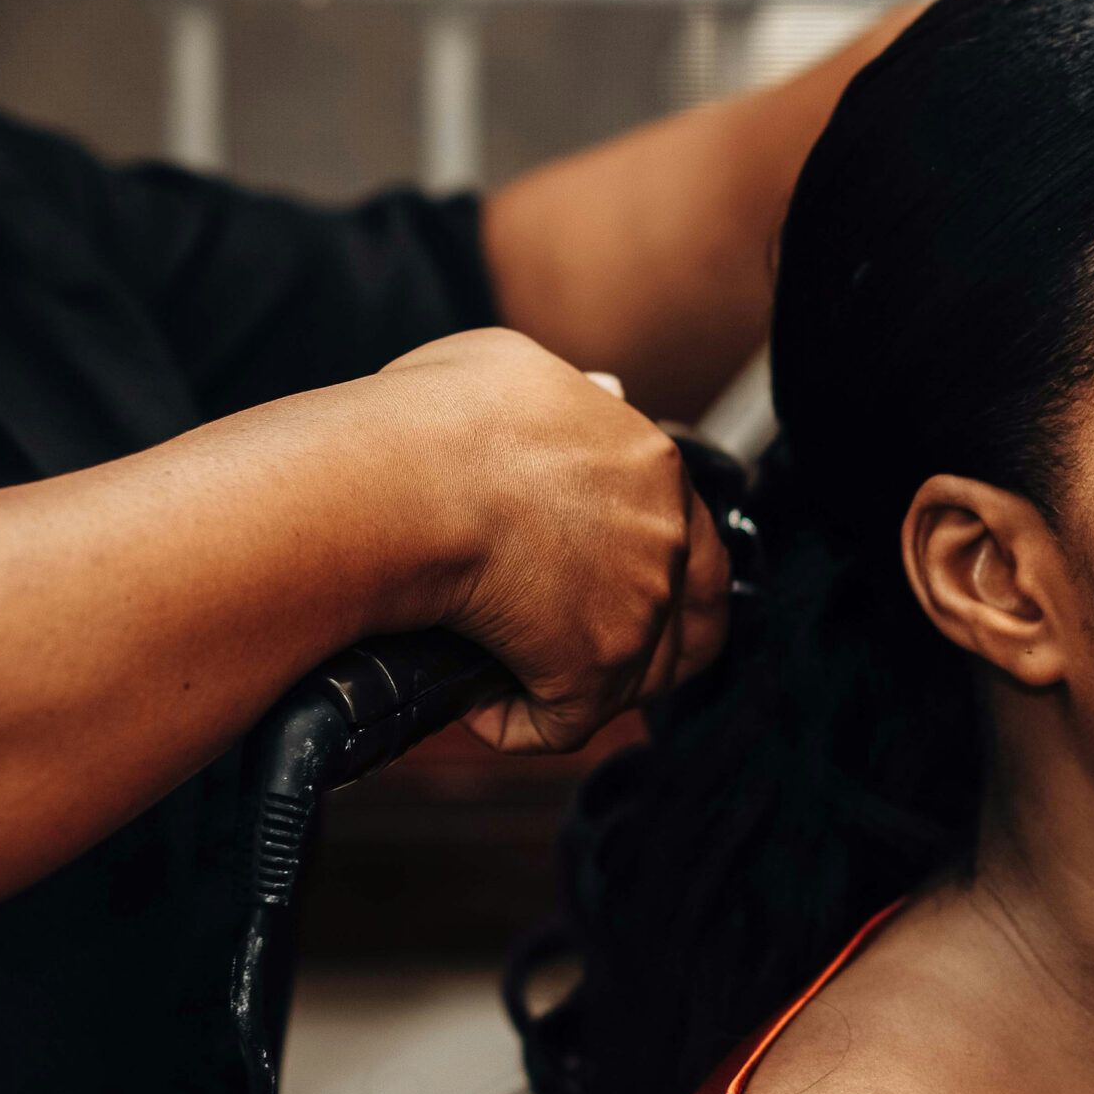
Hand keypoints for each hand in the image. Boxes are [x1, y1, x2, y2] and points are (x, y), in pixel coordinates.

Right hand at [362, 328, 731, 752]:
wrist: (403, 480)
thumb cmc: (433, 419)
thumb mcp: (515, 370)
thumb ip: (573, 396)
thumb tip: (607, 394)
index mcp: (652, 464)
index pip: (690, 537)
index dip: (657, 570)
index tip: (607, 584)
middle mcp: (664, 537)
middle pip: (688, 614)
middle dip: (644, 640)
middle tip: (577, 647)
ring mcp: (639, 607)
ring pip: (635, 677)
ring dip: (581, 684)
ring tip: (518, 679)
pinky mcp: (595, 668)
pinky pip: (561, 724)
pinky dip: (515, 722)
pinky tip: (474, 705)